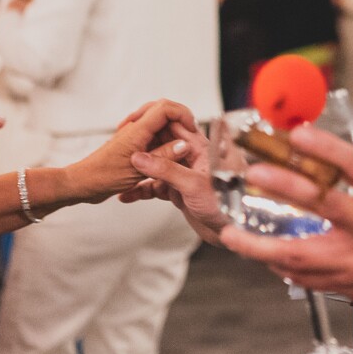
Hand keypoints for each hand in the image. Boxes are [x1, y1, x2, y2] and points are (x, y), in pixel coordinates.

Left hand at [65, 100, 191, 203]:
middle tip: (190, 135)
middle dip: (179, 120)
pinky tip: (166, 156)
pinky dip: (162, 142)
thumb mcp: (137, 170)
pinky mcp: (132, 146)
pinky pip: (152, 137)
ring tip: (181, 149)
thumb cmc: (102, 177)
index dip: (182, 114)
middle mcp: (135, 129)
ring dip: (172, 132)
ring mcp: (133, 136)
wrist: (82, 184)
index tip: (192, 129)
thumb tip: (184, 144)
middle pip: (162, 110)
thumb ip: (162, 156)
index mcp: (137, 130)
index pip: (164, 108)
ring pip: (158, 124)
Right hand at [123, 107, 224, 242]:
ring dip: (139, 169)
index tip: (135, 120)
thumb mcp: (194, 185)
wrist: (233, 233)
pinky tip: (126, 195)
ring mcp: (185, 174)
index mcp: (202, 147)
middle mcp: (193, 157)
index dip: (156, 120)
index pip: (176, 124)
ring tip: (119, 171)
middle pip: (163, 143)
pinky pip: (156, 186)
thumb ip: (167, 170)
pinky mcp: (180, 191)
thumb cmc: (227, 205)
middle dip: (142, 144)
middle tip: (121, 146)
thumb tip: (139, 156)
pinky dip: (142, 189)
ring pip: (157, 165)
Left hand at [219, 126, 352, 321]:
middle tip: (255, 175)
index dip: (326, 149)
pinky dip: (281, 266)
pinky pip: (306, 278)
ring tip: (233, 235)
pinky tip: (263, 255)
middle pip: (323, 207)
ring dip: (262, 246)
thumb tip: (321, 157)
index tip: (298, 135)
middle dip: (286, 188)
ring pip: (302, 256)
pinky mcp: (348, 287)